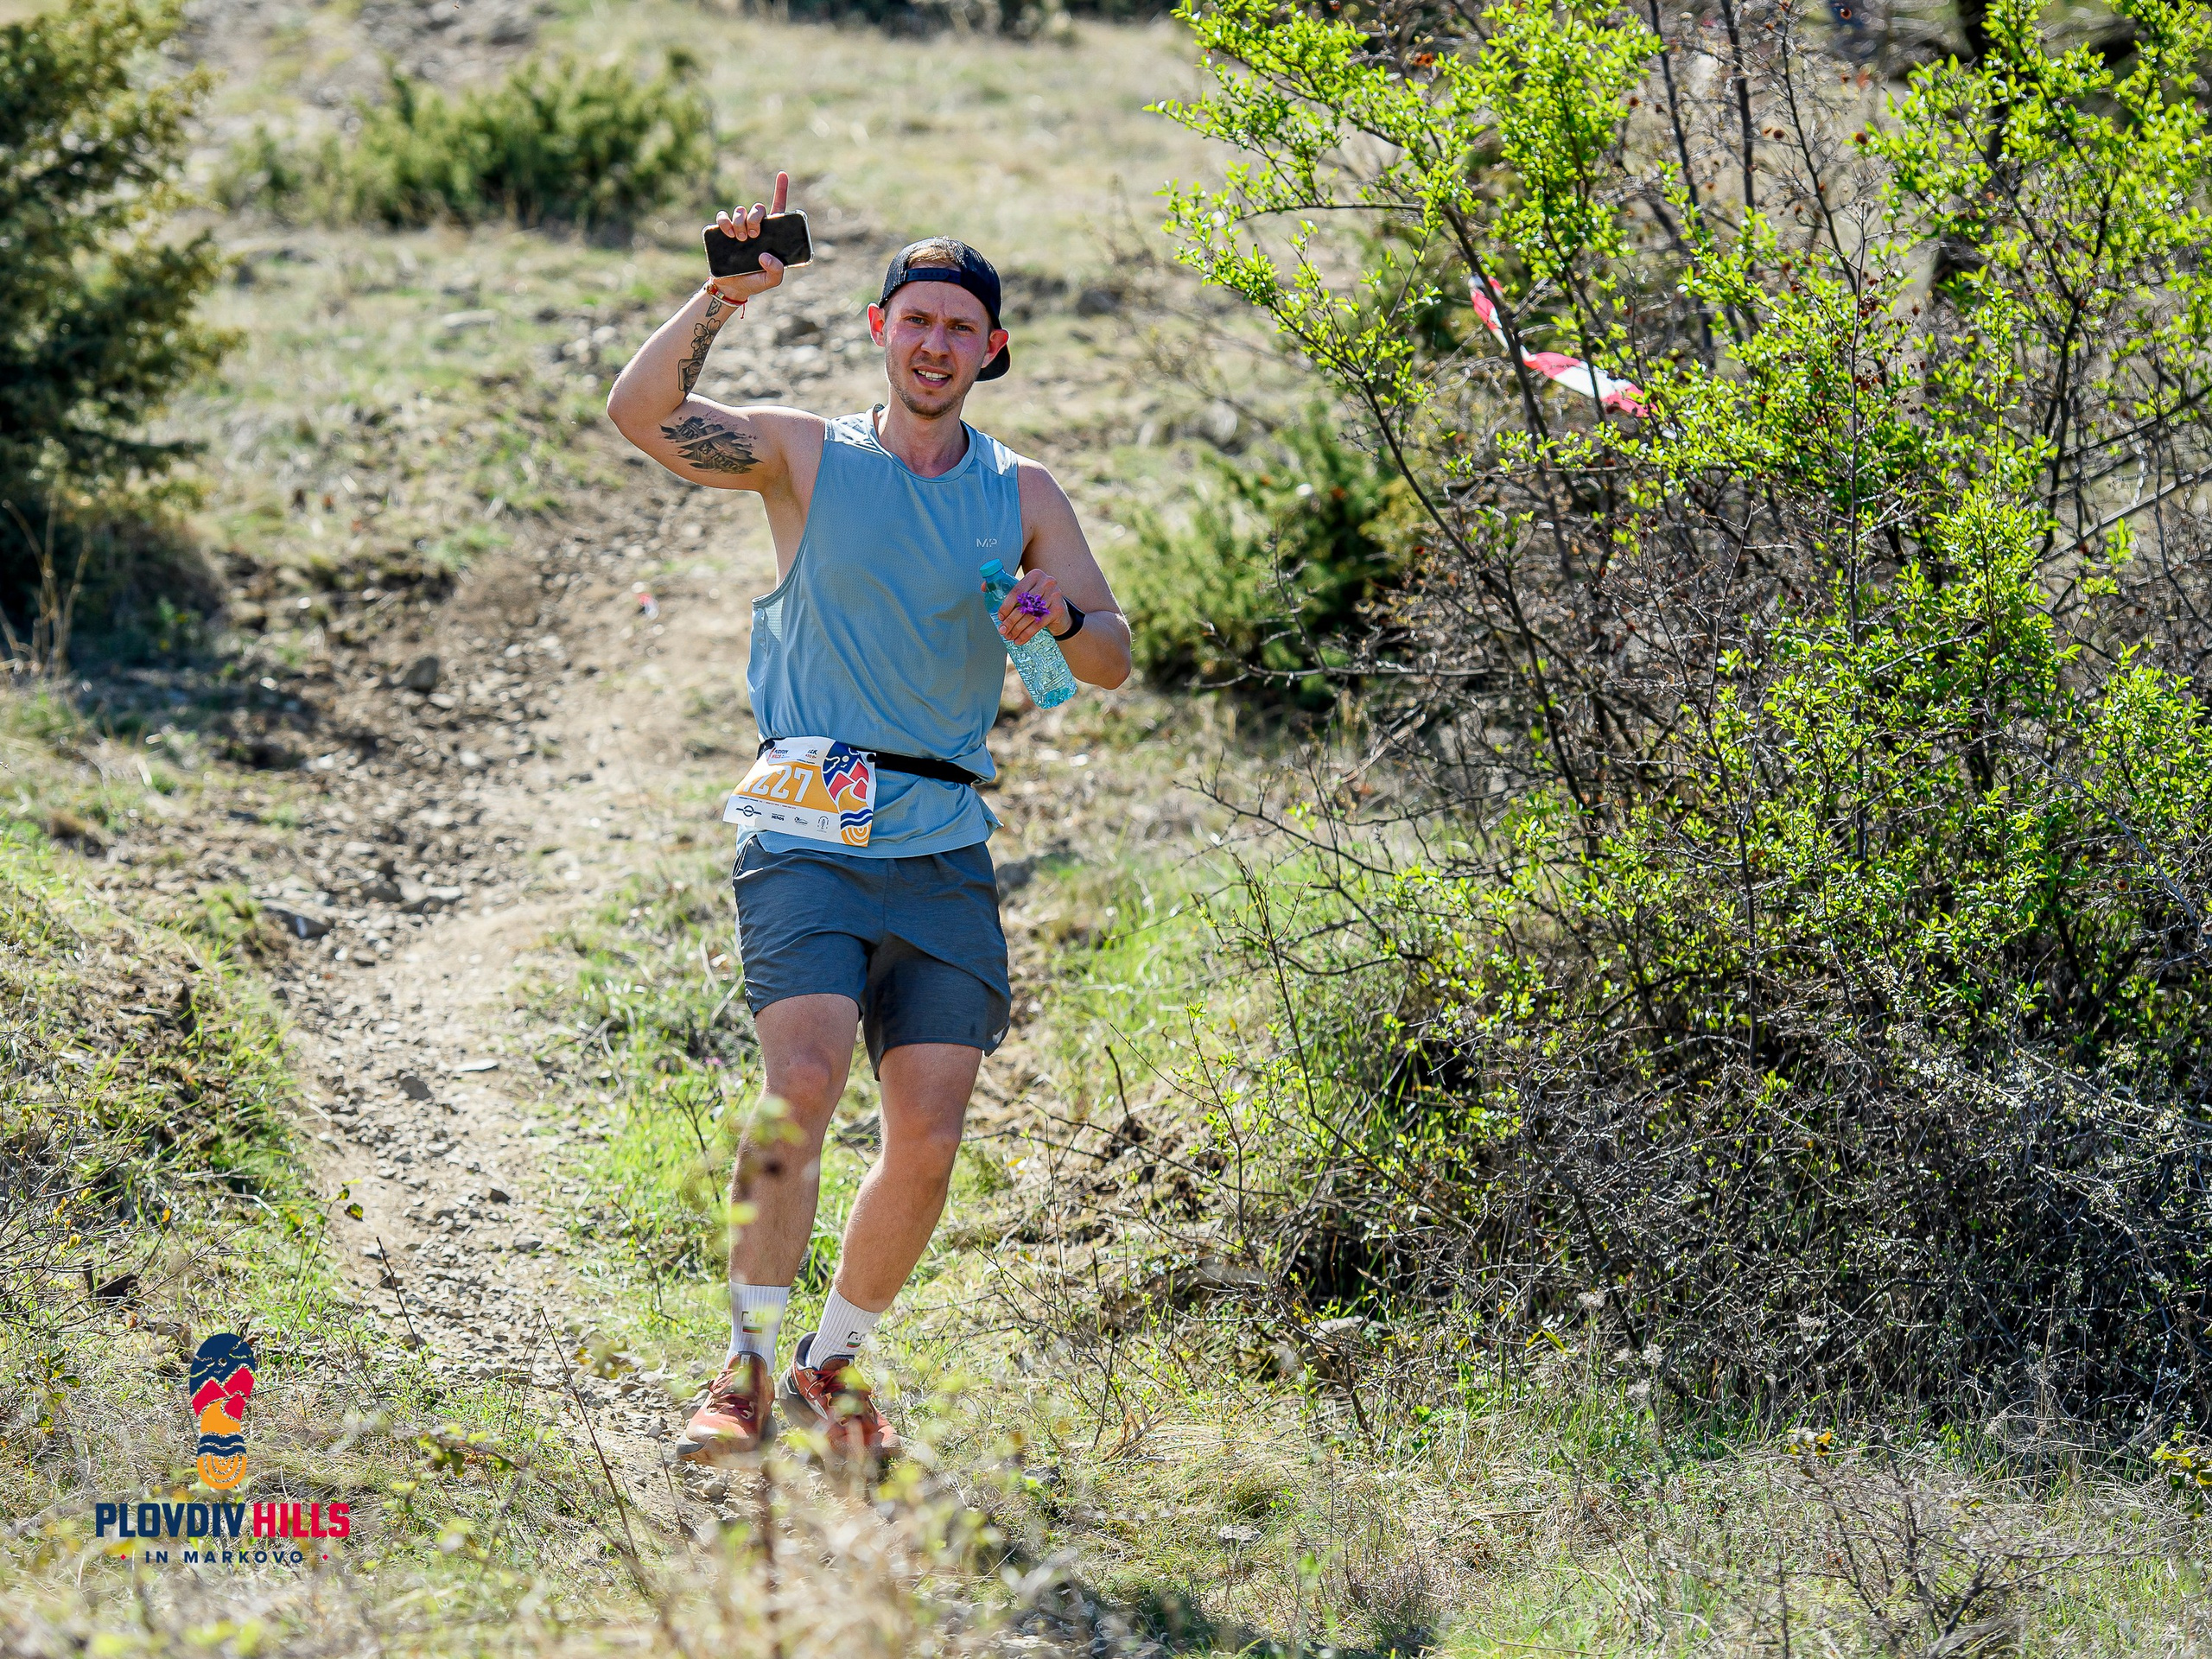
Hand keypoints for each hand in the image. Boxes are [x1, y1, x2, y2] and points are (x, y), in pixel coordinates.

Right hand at [708, 172, 791, 305]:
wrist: (731, 287)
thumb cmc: (754, 281)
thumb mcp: (771, 281)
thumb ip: (777, 271)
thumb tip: (766, 255)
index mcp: (770, 235)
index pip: (777, 208)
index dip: (781, 191)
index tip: (782, 174)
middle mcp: (755, 228)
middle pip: (758, 208)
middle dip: (756, 217)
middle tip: (753, 235)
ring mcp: (738, 228)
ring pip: (740, 210)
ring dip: (740, 221)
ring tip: (740, 239)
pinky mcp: (722, 231)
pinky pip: (722, 216)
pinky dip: (724, 221)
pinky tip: (727, 233)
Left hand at [991, 567, 1066, 643]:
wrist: (1059, 611)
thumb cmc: (1037, 599)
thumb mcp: (1025, 590)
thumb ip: (1006, 587)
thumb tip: (984, 587)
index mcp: (1035, 575)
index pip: (1017, 591)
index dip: (1006, 606)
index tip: (1000, 617)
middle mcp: (1046, 582)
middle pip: (1023, 604)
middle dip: (1010, 620)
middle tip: (1003, 630)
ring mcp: (1054, 595)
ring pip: (1030, 615)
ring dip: (1017, 628)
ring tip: (1010, 636)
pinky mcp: (1058, 609)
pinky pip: (1039, 624)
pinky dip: (1027, 634)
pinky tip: (1019, 640)